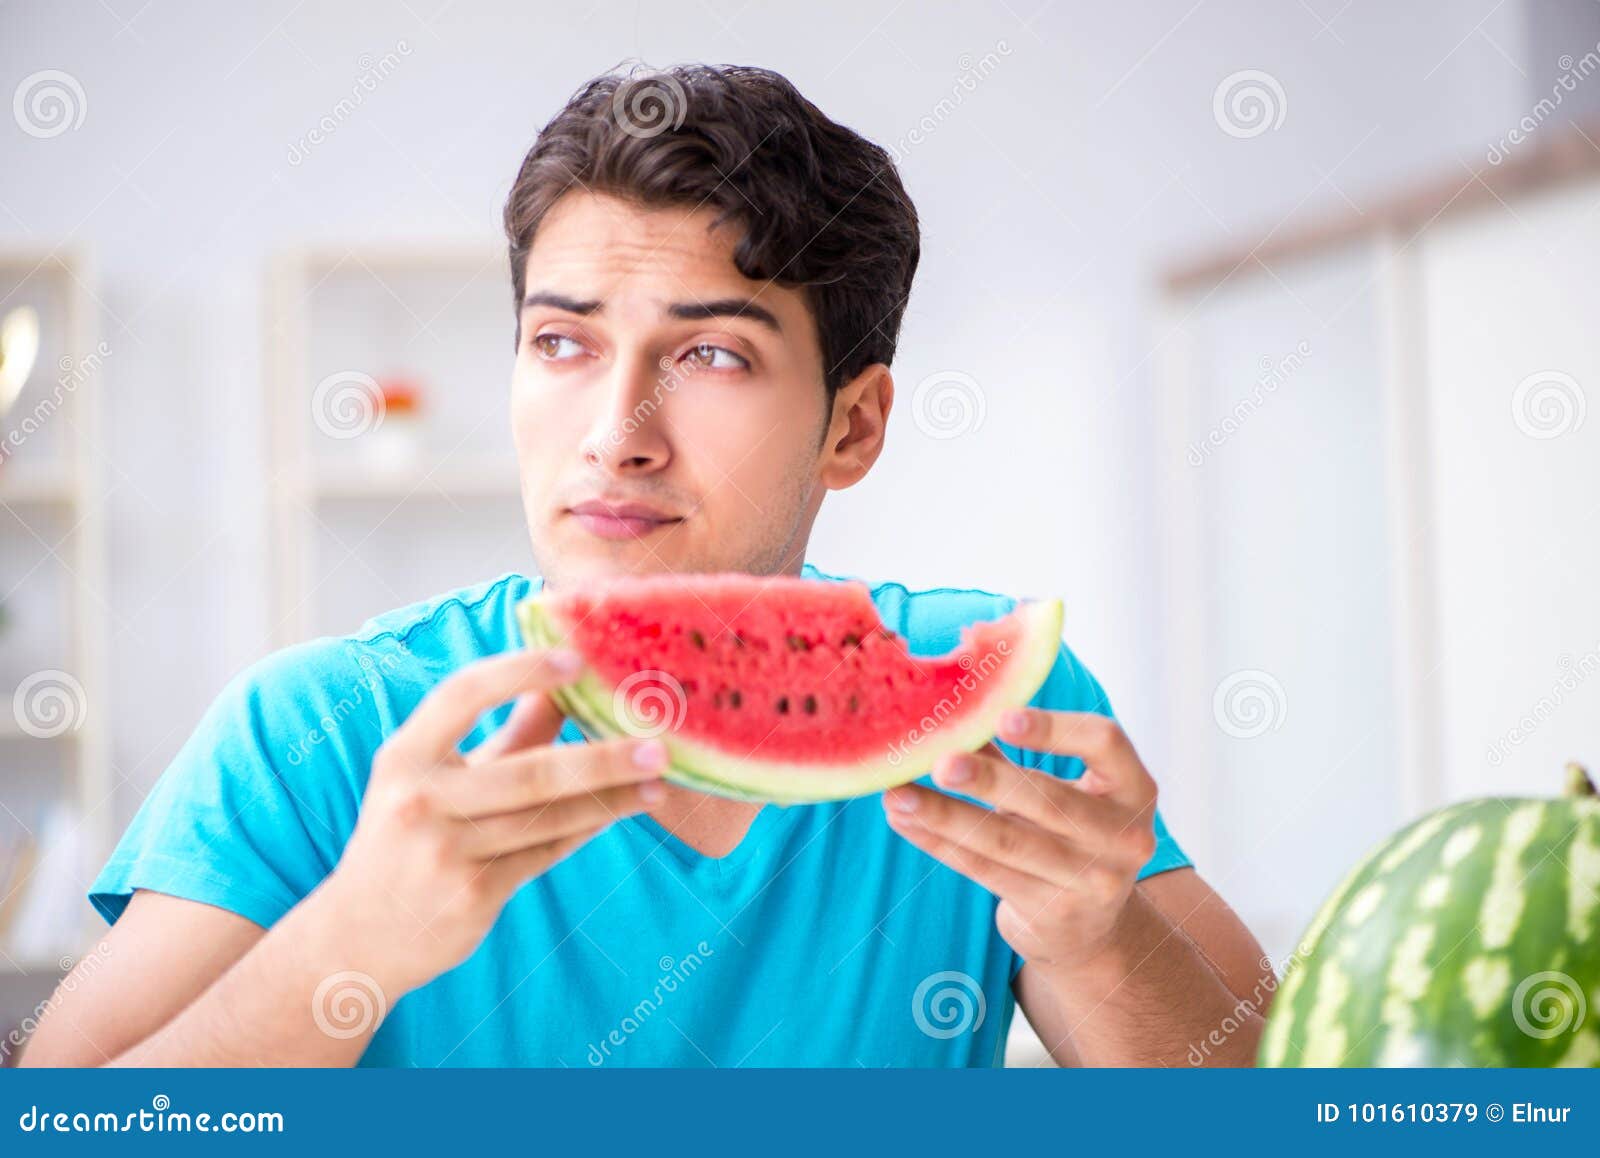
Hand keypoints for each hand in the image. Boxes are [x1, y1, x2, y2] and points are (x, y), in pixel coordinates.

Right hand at [317, 648, 667, 995]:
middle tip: (658, 743)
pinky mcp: (471, 894)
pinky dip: (587, 828)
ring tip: (658, 779)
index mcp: (406, 756)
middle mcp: (420, 800)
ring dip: (612, 797)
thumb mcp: (437, 778)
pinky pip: (546, 853)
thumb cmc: (410, 835)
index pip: (463, 695)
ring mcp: (446, 851)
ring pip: (548, 818)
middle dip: (602, 757)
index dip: (520, 671)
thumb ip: (503, 735)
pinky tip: (621, 810)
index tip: (577, 659)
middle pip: (530, 771)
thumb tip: (562, 683)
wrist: (360, 934)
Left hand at [882, 709, 1158, 971]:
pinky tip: (905, 821)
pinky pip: (984, 870)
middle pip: (1048, 799)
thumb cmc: (1065, 835)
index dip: (1053, 728)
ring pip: (1007, 841)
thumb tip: (947, 704)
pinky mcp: (1052, 912)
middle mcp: (1123, 835)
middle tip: (938, 762)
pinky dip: (938, 842)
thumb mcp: (1056, 791)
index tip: (1000, 718)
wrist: (1089, 929)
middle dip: (988, 779)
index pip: (1104, 742)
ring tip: (897, 794)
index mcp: (1133, 787)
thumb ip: (1008, 752)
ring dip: (945, 815)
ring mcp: (1092, 880)